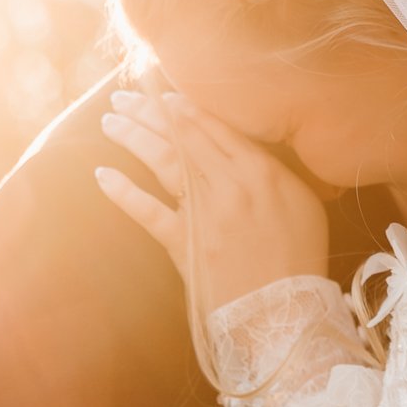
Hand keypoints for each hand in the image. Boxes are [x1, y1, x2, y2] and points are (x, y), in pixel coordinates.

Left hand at [94, 89, 329, 318]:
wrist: (286, 314)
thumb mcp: (304, 205)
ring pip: (163, 161)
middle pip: (183, 136)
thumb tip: (250, 147)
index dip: (185, 105)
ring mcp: (204, 214)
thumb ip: (276, 172)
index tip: (164, 91)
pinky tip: (102, 174)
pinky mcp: (184, 245)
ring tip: (110, 120)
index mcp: (262, 172)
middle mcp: (230, 185)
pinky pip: (147, 213)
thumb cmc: (300, 260)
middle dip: (150, 111)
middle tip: (125, 96)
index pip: (216, 125)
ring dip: (133, 136)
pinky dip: (123, 193)